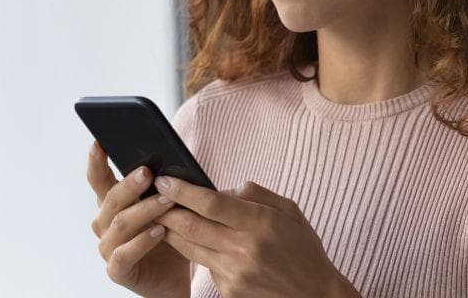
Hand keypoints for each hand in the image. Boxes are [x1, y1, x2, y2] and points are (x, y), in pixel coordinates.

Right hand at [87, 141, 189, 297]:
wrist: (175, 278)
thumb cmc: (171, 237)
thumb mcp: (172, 207)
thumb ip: (170, 186)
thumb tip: (180, 162)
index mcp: (113, 204)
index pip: (99, 179)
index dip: (97, 161)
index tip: (100, 142)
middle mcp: (105, 224)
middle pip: (111, 199)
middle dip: (129, 184)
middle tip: (148, 172)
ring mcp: (109, 248)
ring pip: (120, 224)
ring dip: (144, 210)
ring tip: (167, 201)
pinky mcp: (117, 270)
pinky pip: (124, 254)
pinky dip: (142, 241)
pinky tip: (159, 231)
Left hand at [153, 176, 357, 297]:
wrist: (315, 296)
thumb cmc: (303, 250)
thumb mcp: (289, 211)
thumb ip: (255, 195)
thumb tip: (222, 188)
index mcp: (259, 223)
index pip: (210, 203)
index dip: (183, 190)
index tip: (165, 180)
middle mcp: (243, 249)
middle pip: (191, 226)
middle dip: (166, 209)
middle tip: (152, 197)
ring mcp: (234, 273)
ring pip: (190, 247)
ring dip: (171, 231)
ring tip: (162, 216)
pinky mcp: (228, 291)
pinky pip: (205, 265)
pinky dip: (198, 252)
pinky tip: (198, 243)